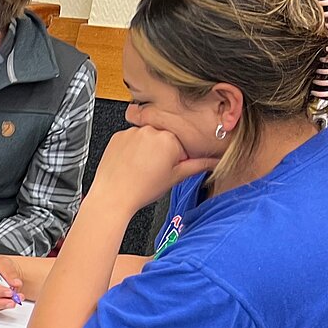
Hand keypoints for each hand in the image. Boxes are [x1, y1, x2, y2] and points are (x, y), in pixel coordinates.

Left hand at [88, 125, 221, 216]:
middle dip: (162, 152)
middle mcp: (151, 130)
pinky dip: (130, 149)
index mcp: (169, 139)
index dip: (177, 158)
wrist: (112, 197)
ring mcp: (132, 132)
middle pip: (164, 138)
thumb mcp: (175, 178)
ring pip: (146, 138)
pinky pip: (129, 139)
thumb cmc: (141, 190)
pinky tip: (129, 164)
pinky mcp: (117, 136)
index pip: (181, 144)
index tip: (169, 168)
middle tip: (153, 170)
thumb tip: (215, 162)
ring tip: (139, 168)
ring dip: (146, 149)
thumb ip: (198, 166)